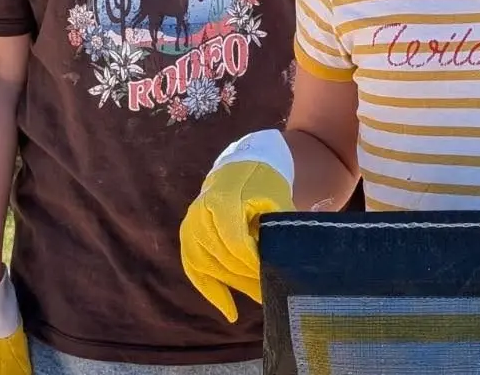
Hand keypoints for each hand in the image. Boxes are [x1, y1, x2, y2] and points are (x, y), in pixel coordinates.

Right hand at [180, 158, 294, 322]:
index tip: (274, 274)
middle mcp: (200, 214)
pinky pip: (195, 270)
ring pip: (210, 267)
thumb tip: (291, 263)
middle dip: (249, 277)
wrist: (238, 166)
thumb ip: (279, 228)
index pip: (236, 243)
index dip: (254, 262)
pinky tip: (231, 312)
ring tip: (261, 297)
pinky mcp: (188, 237)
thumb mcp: (277, 198)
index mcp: (222, 200)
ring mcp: (190, 226)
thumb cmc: (263, 182)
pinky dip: (212, 293)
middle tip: (273, 290)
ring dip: (236, 286)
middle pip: (223, 258)